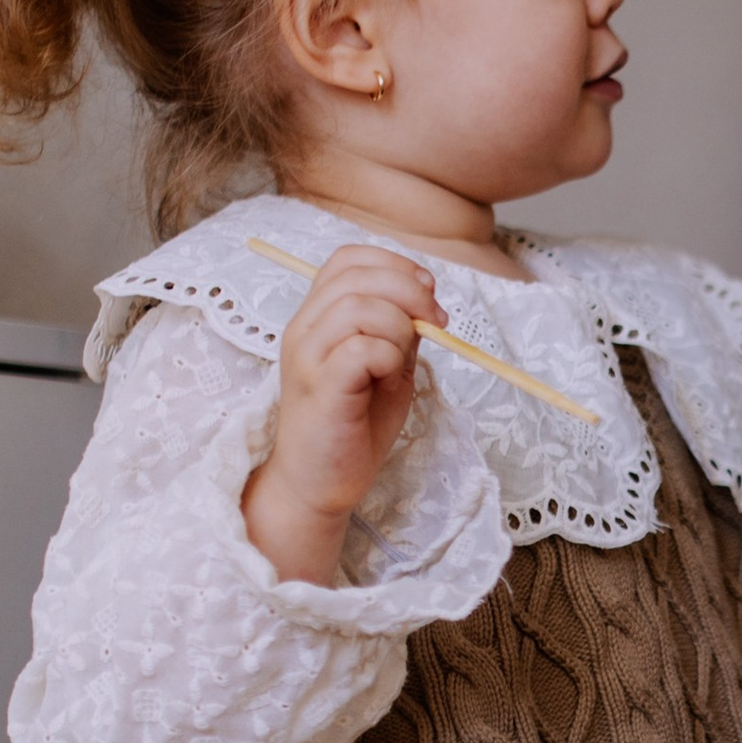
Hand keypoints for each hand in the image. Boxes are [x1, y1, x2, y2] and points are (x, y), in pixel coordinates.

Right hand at [241, 244, 434, 584]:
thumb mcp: (386, 368)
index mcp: (317, 316)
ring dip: (399, 326)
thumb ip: (399, 331)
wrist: (319, 484)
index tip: (427, 295)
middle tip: (437, 325)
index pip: (349, 258)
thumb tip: (426, 301)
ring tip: (402, 362)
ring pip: (360, 305)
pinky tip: (387, 380)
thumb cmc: (353, 426)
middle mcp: (304, 327)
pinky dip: (388, 356)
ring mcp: (307, 355)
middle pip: (357, 274)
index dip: (395, 265)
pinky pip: (361, 347)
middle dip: (409, 290)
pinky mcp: (319, 386)